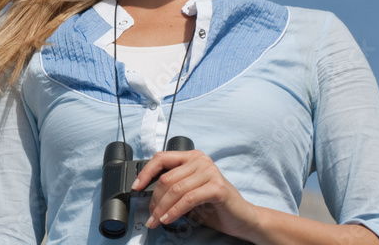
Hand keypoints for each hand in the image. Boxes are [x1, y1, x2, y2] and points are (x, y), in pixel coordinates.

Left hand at [131, 149, 262, 239]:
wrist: (243, 218)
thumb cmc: (215, 206)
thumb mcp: (189, 192)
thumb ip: (173, 187)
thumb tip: (147, 193)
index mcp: (192, 157)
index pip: (161, 158)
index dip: (145, 173)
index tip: (136, 187)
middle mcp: (201, 160)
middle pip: (166, 178)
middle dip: (154, 199)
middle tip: (149, 215)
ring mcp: (210, 172)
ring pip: (175, 190)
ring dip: (162, 208)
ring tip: (156, 220)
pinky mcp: (216, 188)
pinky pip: (188, 199)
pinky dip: (174, 211)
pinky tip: (168, 219)